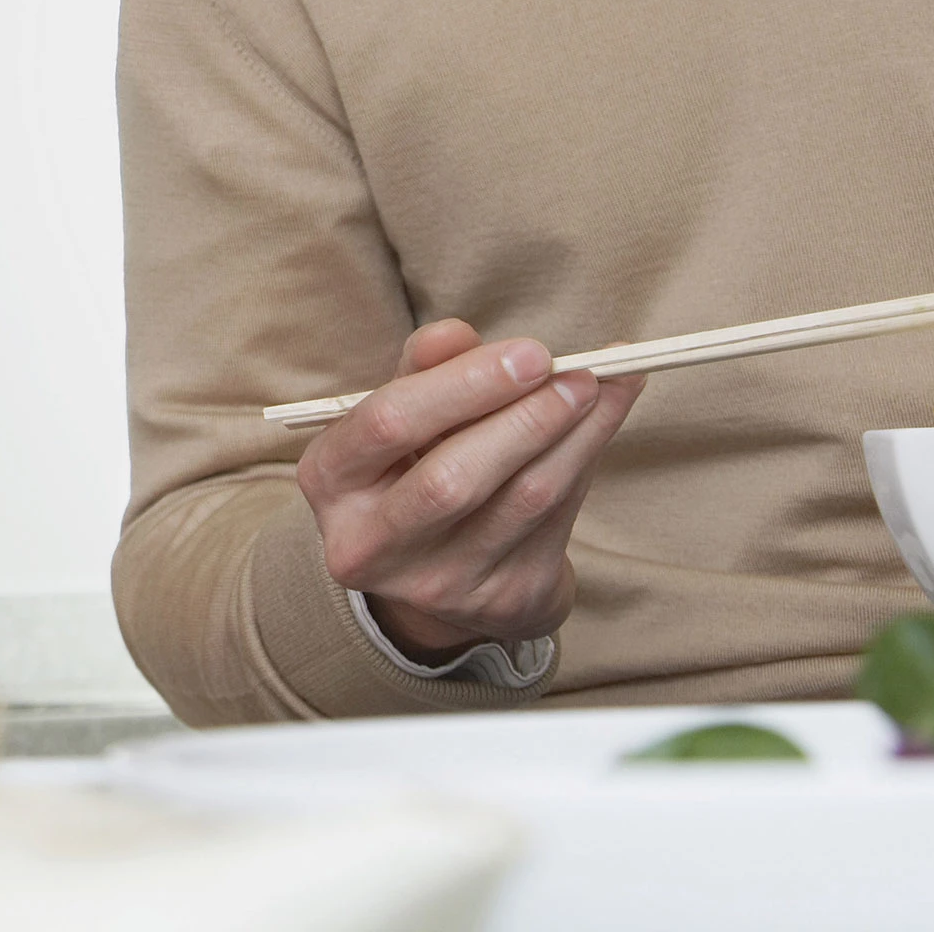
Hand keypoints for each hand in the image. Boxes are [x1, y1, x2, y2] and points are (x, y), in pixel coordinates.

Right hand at [297, 319, 644, 661]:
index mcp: (329, 480)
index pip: (388, 424)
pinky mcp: (498, 600)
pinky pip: (553, 521)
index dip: (463, 385)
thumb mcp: (403, 416)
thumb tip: (454, 334)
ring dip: (573, 435)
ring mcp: (435, 582)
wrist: (438, 569)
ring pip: (519, 500)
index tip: (530, 352)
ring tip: (604, 386)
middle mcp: (369, 543)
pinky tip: (604, 420)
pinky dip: (586, 461)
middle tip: (575, 372)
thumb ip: (424, 370)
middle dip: (524, 417)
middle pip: (451, 477)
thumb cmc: (413, 467)